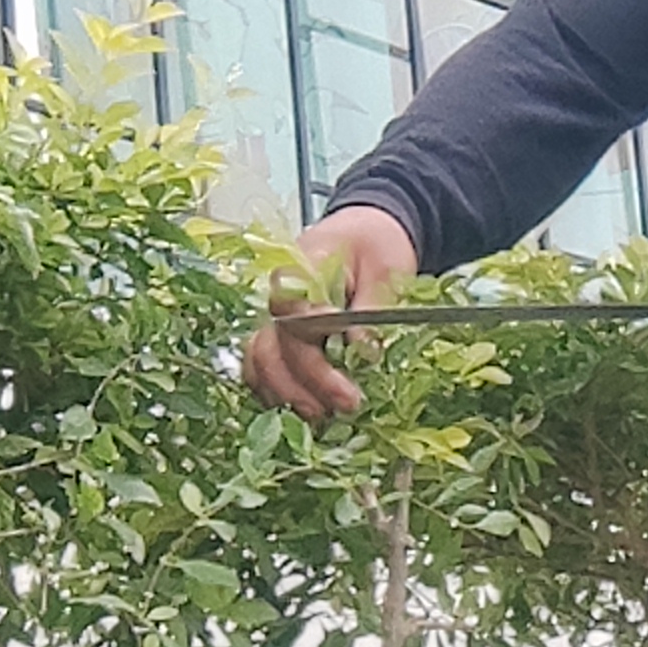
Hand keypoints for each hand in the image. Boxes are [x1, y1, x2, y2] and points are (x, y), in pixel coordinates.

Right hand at [243, 204, 419, 420]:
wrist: (367, 229)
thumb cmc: (376, 242)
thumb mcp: (386, 266)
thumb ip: (373, 305)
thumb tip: (363, 349)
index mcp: (301, 269)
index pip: (292, 311)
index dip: (313, 345)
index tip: (348, 367)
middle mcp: (280, 296)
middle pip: (273, 345)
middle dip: (306, 381)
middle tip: (348, 404)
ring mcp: (277, 317)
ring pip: (261, 362)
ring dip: (287, 394)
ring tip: (324, 417)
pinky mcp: (282, 336)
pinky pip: (264, 367)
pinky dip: (278, 391)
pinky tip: (305, 408)